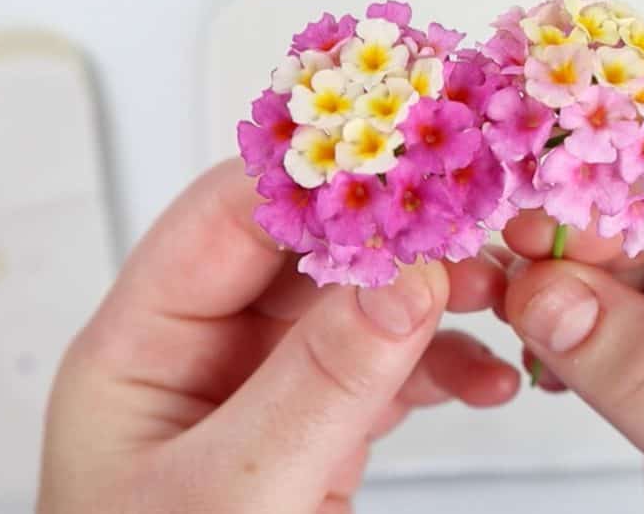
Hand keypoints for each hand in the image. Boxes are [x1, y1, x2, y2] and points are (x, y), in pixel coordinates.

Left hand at [38, 160, 519, 513]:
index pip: (226, 218)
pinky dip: (445, 368)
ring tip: (501, 298)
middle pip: (307, 254)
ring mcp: (269, 390)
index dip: (314, 180)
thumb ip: (319, 384)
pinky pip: (388, 373)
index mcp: (142, 346)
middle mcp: (206, 353)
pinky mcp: (318, 429)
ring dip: (436, 299)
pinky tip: (489, 378)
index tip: (402, 164)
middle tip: (473, 229)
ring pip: (360, 308)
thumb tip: (405, 279)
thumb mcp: (236, 492)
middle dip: (396, 239)